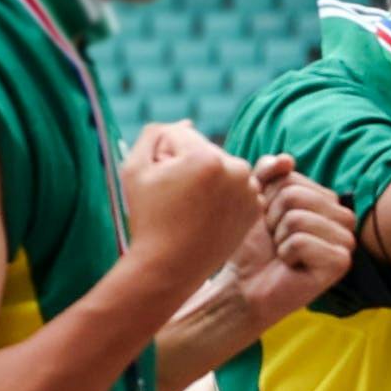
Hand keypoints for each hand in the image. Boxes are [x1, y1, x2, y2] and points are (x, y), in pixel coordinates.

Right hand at [120, 124, 262, 306]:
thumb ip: (155, 134)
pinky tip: (205, 217)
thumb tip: (188, 123)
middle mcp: (236, 169)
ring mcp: (250, 190)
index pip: (177, 135)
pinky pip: (232, 188)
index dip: (160, 158)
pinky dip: (220, 197)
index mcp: (207, 157)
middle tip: (174, 201)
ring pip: (218, 169)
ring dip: (204, 181)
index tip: (159, 185)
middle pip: (202, 151)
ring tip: (189, 209)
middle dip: (185, 167)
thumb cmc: (148, 218)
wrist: (169, 266)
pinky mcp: (255, 208)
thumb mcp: (135, 168)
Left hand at [225, 157, 354, 331]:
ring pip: (297, 218)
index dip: (267, 200)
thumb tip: (288, 159)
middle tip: (276, 240)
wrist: (246, 285)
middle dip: (272, 218)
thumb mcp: (256, 199)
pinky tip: (291, 266)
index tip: (269, 222)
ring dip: (279, 238)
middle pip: (294, 195)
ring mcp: (346, 241)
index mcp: (328, 199)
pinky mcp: (341, 263)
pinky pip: (300, 241)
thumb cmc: (254, 245)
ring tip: (283, 253)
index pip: (290, 177)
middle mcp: (344, 218)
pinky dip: (286, 254)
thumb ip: (267, 172)